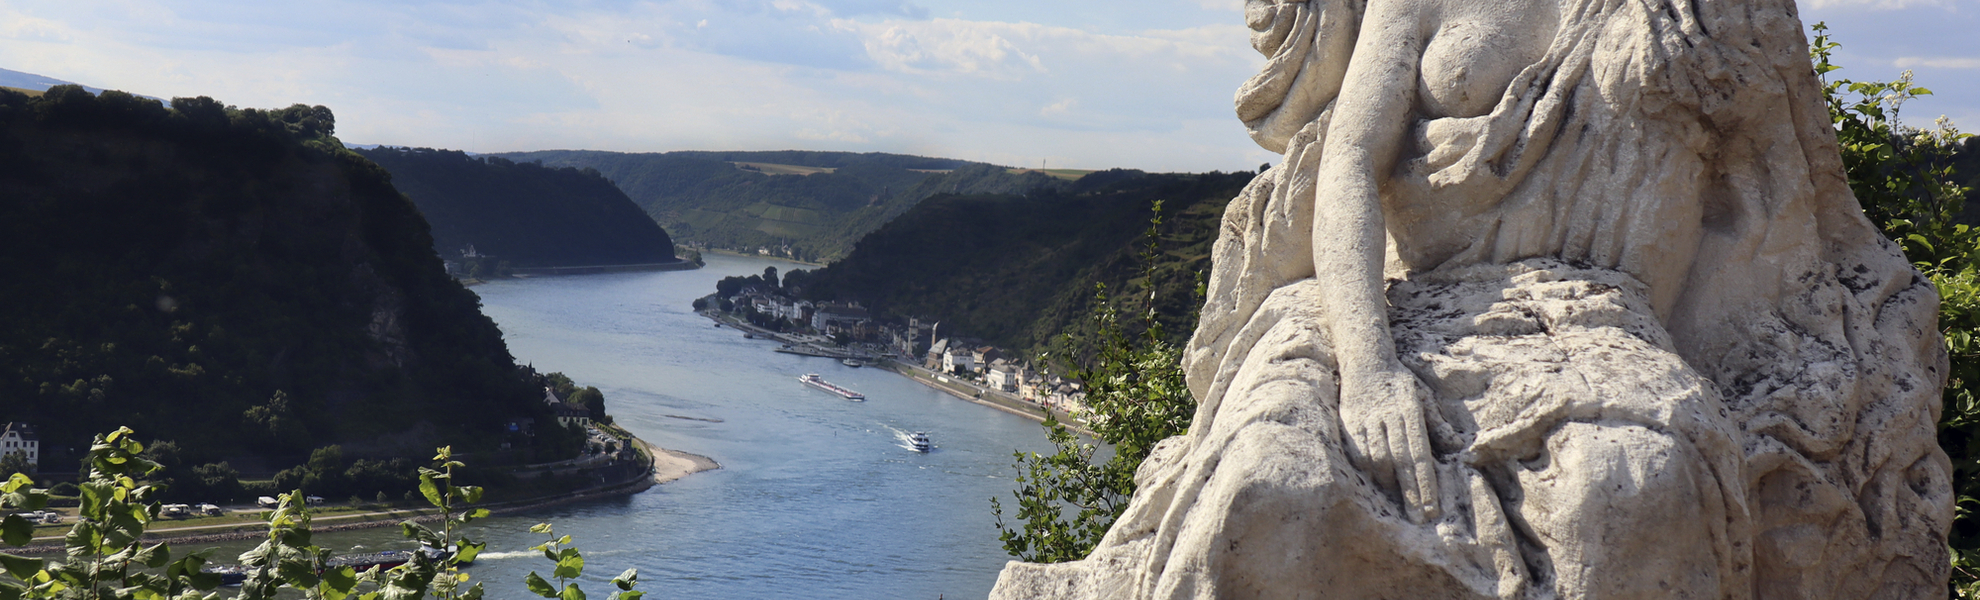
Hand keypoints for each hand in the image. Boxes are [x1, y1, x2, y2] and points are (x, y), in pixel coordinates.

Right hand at [1339, 365, 1439, 522]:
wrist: (1366, 361)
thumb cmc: (1400, 384)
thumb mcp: (1424, 397)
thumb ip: (1437, 423)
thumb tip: (1457, 446)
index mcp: (1411, 412)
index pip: (1420, 455)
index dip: (1426, 484)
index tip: (1432, 508)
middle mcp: (1389, 418)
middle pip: (1401, 462)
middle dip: (1411, 493)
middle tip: (1418, 518)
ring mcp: (1367, 421)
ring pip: (1377, 459)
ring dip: (1389, 483)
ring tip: (1400, 502)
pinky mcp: (1349, 423)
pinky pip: (1358, 452)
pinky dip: (1368, 469)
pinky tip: (1377, 481)